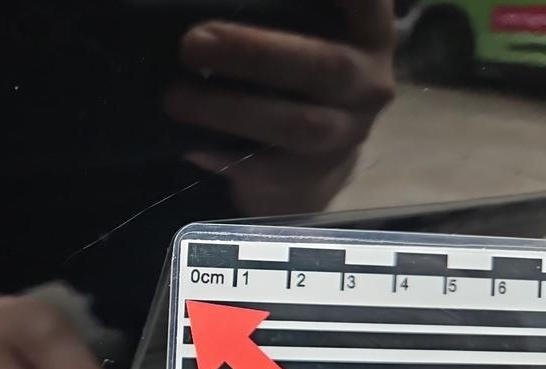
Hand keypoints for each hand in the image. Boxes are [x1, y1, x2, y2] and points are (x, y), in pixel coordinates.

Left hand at [165, 0, 395, 215]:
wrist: (314, 154)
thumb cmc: (297, 73)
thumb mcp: (304, 35)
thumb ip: (274, 16)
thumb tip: (208, 19)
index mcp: (369, 33)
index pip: (369, 3)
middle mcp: (369, 83)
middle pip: (324, 66)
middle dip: (254, 54)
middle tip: (191, 44)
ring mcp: (347, 133)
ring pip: (297, 125)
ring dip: (231, 111)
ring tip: (176, 98)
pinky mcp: (314, 174)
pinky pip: (269, 168)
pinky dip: (225, 155)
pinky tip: (191, 143)